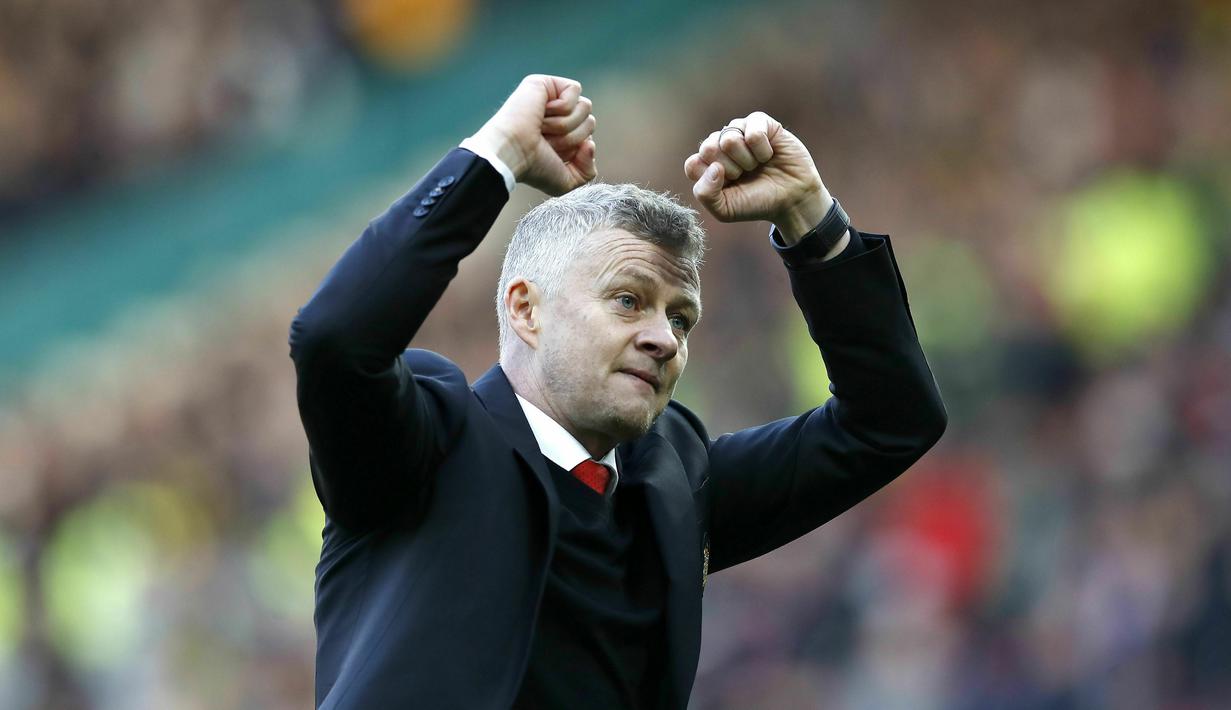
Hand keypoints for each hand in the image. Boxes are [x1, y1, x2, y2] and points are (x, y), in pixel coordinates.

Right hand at [467, 74, 596, 195]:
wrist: (513, 153)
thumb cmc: (534, 168)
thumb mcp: (566, 181)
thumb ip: (587, 171)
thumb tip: (590, 144)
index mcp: (561, 136)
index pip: (589, 136)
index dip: (577, 148)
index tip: (553, 153)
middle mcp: (557, 116)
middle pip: (590, 121)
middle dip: (572, 137)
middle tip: (547, 140)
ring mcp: (550, 98)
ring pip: (585, 106)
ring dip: (566, 124)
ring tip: (542, 127)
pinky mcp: (544, 84)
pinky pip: (574, 89)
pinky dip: (563, 106)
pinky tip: (542, 112)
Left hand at [684, 112, 832, 242]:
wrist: (791, 200)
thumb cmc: (756, 203)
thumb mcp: (725, 210)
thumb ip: (705, 194)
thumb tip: (714, 167)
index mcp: (707, 164)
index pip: (692, 164)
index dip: (711, 179)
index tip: (729, 186)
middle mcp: (720, 145)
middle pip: (708, 148)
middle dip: (730, 169)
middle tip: (744, 175)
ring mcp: (739, 131)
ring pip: (729, 139)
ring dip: (746, 160)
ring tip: (757, 165)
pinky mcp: (761, 123)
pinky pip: (753, 131)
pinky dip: (762, 149)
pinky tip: (769, 155)